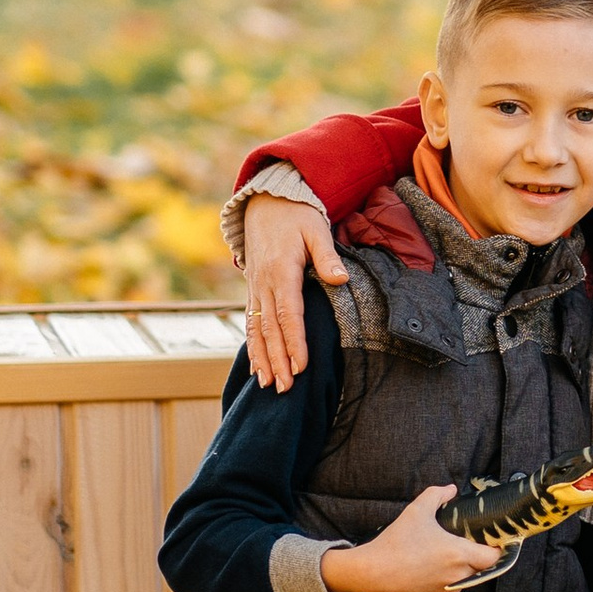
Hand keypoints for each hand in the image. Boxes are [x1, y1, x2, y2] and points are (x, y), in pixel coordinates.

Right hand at [245, 192, 346, 391]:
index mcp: (281, 271)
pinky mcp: (253, 291)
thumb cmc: (297, 216)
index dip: (294, 341)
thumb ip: (327, 256)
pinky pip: (251, 323)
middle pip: (270, 328)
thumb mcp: (316, 229)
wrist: (266, 203)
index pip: (289, 313)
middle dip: (278, 359)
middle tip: (286, 388)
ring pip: (257, 329)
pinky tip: (258, 369)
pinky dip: (253, 347)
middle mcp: (263, 283)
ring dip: (263, 359)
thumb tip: (341, 279)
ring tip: (269, 386)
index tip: (301, 365)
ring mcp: (255, 288)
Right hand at [319, 487, 509, 591]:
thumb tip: (450, 489)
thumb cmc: (396, 542)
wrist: (372, 573)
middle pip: (483, 567)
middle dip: (482, 554)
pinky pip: (451, 584)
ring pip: (467, 577)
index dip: (499, 547)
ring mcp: (445, 588)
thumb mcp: (417, 511)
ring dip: (466, 565)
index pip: (494, 556)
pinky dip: (450, 574)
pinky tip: (436, 561)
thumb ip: (437, 495)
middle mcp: (457, 575)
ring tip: (454, 549)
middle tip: (475, 539)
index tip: (496, 537)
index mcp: (459, 555)